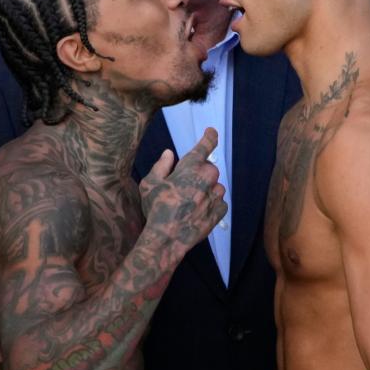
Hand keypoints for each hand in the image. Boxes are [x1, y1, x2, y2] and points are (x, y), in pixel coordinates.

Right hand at [139, 127, 227, 249]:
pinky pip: (219, 202)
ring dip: (206, 190)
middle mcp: (207, 178)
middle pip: (208, 169)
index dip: (209, 136)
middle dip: (198, 174)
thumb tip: (169, 154)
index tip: (211, 132)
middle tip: (183, 187)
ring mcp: (215, 195)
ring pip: (215, 186)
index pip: (205, 146)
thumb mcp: (150, 184)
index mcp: (191, 167)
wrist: (167, 238)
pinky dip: (211, 204)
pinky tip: (197, 211)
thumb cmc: (156, 209)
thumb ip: (161, 166)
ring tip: (189, 203)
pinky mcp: (219, 211)